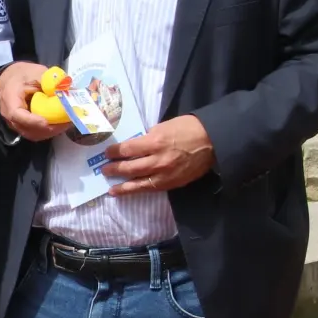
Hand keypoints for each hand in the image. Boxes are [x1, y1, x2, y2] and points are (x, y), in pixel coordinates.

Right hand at [0, 62, 64, 141]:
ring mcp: (16, 124)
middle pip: (29, 129)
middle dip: (49, 128)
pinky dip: (48, 131)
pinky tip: (60, 123)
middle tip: (67, 121)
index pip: (18, 116)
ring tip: (66, 122)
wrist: (9, 78)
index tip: (49, 120)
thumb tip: (67, 88)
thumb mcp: (35, 72)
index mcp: (10, 101)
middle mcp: (10, 117)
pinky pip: (35, 133)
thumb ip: (50, 81)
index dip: (34, 121)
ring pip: (34, 134)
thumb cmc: (21, 74)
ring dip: (51, 131)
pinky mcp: (23, 126)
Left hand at [102, 115, 216, 194]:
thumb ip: (148, 137)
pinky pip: (151, 189)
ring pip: (138, 183)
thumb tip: (135, 145)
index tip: (107, 153)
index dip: (114, 152)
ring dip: (122, 186)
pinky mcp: (172, 183)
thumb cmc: (188, 128)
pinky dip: (138, 191)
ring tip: (111, 188)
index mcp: (154, 142)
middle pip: (130, 167)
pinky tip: (128, 192)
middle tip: (104, 169)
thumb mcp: (163, 126)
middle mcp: (157, 160)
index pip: (127, 149)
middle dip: (115, 169)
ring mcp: (165, 174)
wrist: (212, 141)